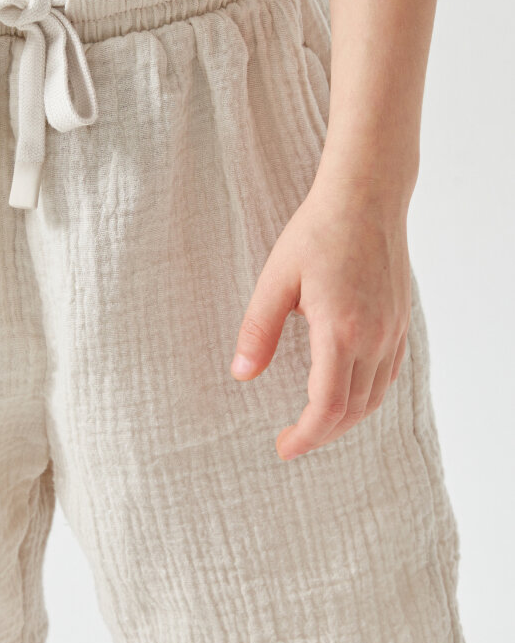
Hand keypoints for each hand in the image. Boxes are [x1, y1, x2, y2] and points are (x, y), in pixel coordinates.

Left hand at [230, 173, 412, 459]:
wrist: (366, 196)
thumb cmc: (316, 233)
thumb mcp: (276, 280)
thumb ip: (258, 331)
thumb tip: (240, 374)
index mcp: (341, 331)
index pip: (327, 406)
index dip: (306, 435)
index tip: (283, 446)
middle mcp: (374, 337)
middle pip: (353, 410)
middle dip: (321, 433)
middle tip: (290, 441)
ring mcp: (393, 330)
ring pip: (374, 396)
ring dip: (345, 419)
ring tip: (314, 424)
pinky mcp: (401, 320)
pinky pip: (388, 374)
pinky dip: (366, 396)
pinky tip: (346, 393)